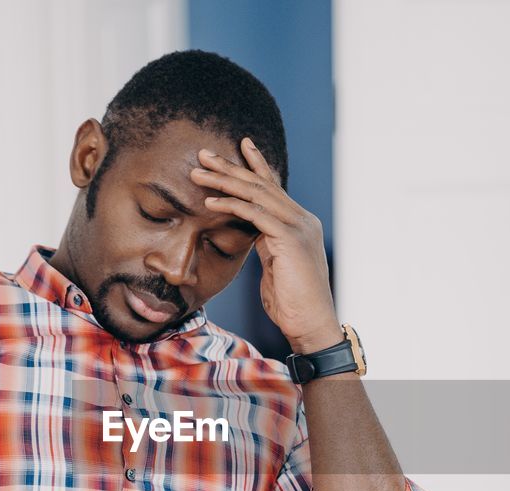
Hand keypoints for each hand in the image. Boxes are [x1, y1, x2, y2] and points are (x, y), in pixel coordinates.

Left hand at [190, 139, 342, 352]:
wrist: (311, 325)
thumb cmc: (292, 304)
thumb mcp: (276, 267)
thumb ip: (267, 245)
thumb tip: (254, 235)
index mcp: (300, 224)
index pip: (274, 188)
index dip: (256, 165)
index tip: (240, 146)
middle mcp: (302, 220)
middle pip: (262, 185)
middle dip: (231, 167)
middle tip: (204, 153)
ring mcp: (299, 227)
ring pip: (257, 194)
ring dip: (224, 182)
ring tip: (197, 174)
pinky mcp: (290, 239)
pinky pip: (255, 214)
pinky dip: (231, 206)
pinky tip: (209, 203)